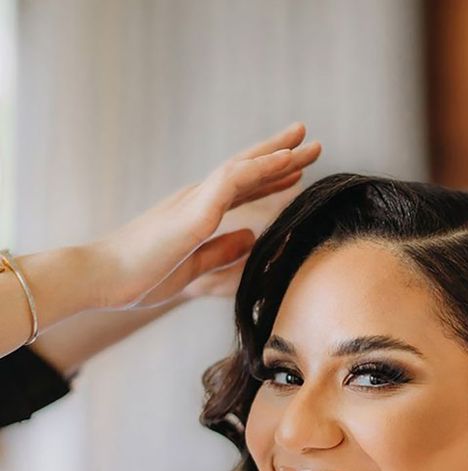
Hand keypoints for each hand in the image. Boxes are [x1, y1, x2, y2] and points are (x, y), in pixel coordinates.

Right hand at [89, 122, 321, 309]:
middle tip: (311, 142)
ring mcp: (195, 201)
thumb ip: (221, 250)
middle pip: (246, 169)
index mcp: (196, 212)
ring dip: (277, 155)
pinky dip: (261, 169)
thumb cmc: (140, 276)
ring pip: (244, 168)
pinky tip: (286, 163)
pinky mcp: (193, 211)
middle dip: (280, 155)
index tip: (297, 171)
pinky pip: (233, 181)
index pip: (239, 189)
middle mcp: (197, 198)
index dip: (269, 177)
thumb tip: (250, 238)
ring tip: (306, 144)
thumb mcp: (193, 266)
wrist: (103, 278)